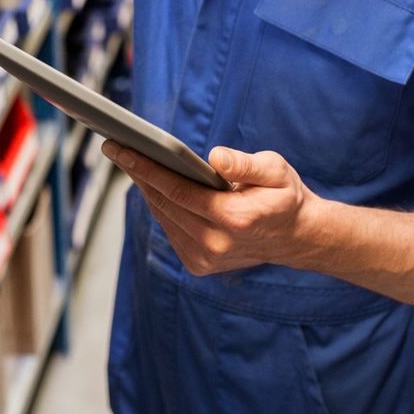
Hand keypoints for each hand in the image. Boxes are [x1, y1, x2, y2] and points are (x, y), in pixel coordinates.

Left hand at [105, 142, 317, 275]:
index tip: (122, 150)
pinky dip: (161, 207)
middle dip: (138, 174)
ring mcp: (205, 259)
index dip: (147, 169)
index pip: (179, 192)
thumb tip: (214, 157)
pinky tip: (154, 186)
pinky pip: (170, 229)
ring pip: (164, 217)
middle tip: (118, 148)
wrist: (295, 237)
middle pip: (164, 204)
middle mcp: (216, 245)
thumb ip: (245, 164)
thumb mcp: (275, 170)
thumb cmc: (284, 196)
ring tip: (132, 162)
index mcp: (235, 220)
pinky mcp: (199, 265)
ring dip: (147, 190)